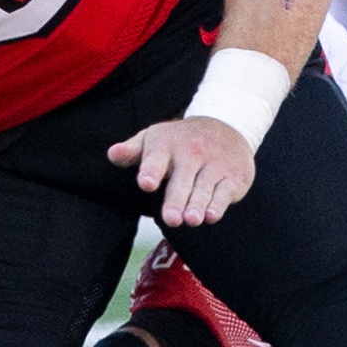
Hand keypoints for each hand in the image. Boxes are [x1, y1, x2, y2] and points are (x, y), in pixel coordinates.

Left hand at [109, 116, 254, 227]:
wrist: (227, 125)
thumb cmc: (180, 141)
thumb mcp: (154, 139)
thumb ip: (132, 151)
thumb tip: (112, 154)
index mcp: (166, 144)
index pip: (156, 157)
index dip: (151, 170)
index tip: (146, 183)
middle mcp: (191, 152)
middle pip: (182, 179)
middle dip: (176, 199)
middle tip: (171, 219)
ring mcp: (214, 164)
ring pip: (204, 187)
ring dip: (198, 204)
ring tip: (191, 220)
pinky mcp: (233, 176)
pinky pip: (225, 191)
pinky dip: (219, 204)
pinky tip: (211, 216)